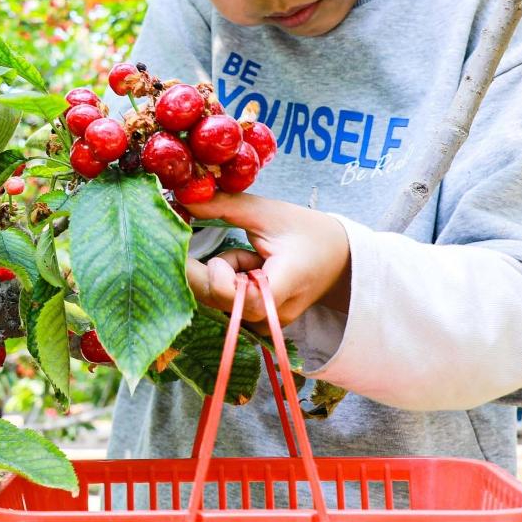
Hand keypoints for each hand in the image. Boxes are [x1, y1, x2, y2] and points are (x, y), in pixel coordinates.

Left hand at [182, 192, 351, 325]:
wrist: (338, 256)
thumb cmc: (307, 231)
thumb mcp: (267, 212)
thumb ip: (225, 206)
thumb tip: (182, 199)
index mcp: (287, 282)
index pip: (244, 299)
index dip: (218, 280)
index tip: (213, 257)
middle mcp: (276, 312)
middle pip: (222, 303)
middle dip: (212, 271)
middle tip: (222, 246)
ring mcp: (268, 321)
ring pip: (221, 304)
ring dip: (224, 276)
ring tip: (250, 256)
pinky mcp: (260, 322)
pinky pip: (229, 307)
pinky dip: (230, 285)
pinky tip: (250, 270)